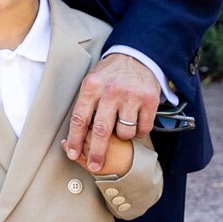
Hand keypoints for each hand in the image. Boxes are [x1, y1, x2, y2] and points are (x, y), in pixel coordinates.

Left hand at [65, 54, 159, 173]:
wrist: (136, 56)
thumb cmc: (110, 74)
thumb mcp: (92, 82)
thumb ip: (86, 104)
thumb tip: (76, 135)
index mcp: (91, 87)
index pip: (79, 118)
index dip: (75, 139)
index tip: (73, 154)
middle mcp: (111, 91)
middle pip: (101, 130)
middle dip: (97, 152)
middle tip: (95, 165)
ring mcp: (131, 96)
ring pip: (125, 132)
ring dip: (122, 136)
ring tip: (121, 127)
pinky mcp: (149, 100)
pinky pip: (143, 128)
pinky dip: (138, 132)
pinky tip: (135, 123)